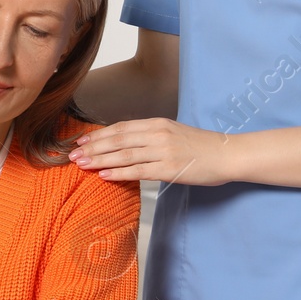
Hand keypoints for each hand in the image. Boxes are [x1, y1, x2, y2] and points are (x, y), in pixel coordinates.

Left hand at [68, 117, 234, 184]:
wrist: (227, 154)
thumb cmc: (200, 146)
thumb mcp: (172, 133)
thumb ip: (150, 136)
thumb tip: (125, 145)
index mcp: (157, 123)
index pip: (120, 128)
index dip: (98, 135)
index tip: (81, 141)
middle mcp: (157, 134)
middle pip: (117, 140)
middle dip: (93, 148)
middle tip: (73, 155)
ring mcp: (163, 150)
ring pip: (124, 155)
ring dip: (100, 160)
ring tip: (82, 165)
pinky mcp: (169, 168)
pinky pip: (138, 171)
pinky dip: (119, 173)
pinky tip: (104, 176)